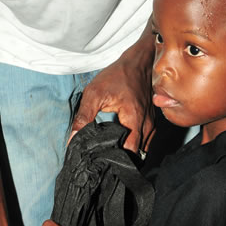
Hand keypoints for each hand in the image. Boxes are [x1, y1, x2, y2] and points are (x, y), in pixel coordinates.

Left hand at [70, 23, 154, 150]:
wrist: (139, 62)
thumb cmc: (117, 76)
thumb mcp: (95, 93)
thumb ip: (84, 117)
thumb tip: (73, 140)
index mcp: (134, 120)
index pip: (128, 153)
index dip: (114, 160)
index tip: (100, 162)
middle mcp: (147, 126)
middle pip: (136, 155)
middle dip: (120, 160)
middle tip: (102, 162)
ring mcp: (151, 125)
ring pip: (142, 150)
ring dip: (128, 155)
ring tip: (110, 156)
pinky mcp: (151, 122)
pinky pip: (145, 142)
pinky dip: (135, 146)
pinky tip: (121, 146)